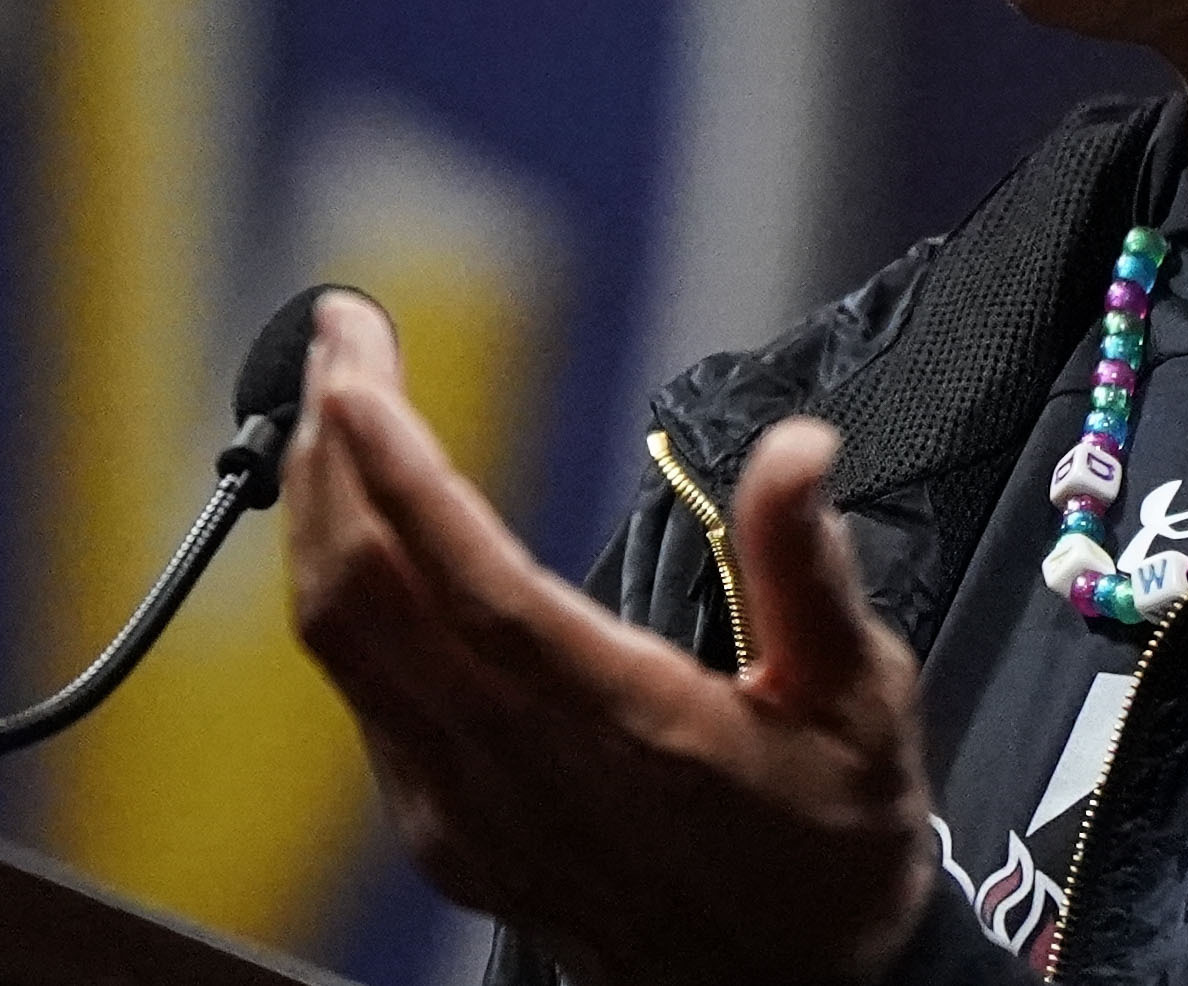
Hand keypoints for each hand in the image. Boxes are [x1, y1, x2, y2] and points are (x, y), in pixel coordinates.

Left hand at [284, 294, 934, 985]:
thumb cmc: (828, 851)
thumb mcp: (865, 706)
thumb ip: (811, 572)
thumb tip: (799, 448)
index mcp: (628, 733)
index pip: (477, 590)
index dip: (403, 478)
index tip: (358, 374)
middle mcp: (521, 777)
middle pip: (372, 598)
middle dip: (336, 449)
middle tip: (340, 335)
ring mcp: (464, 812)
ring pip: (344, 642)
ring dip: (322, 507)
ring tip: (337, 399)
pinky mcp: (441, 831)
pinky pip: (359, 688)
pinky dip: (341, 580)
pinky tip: (359, 516)